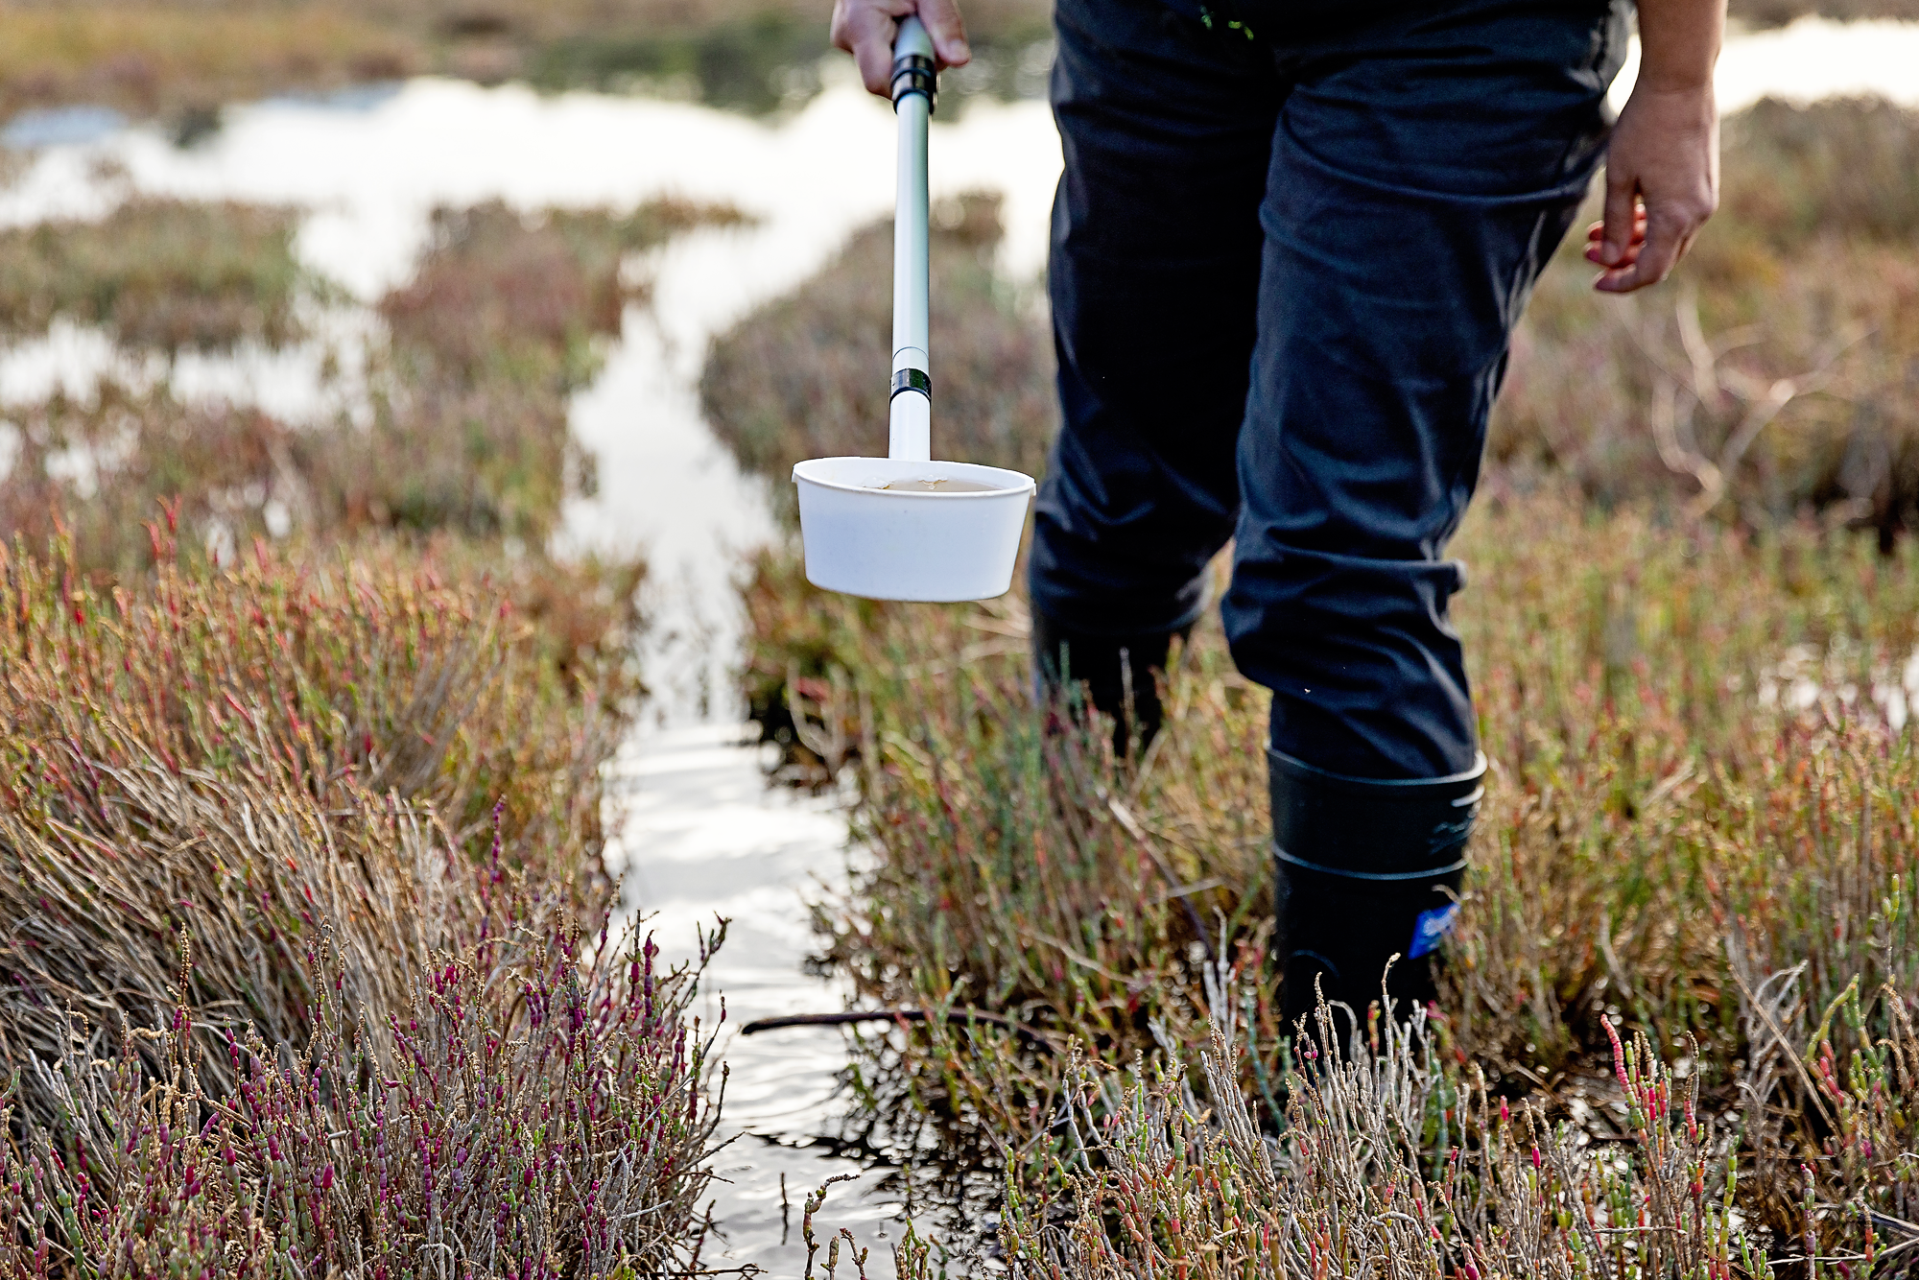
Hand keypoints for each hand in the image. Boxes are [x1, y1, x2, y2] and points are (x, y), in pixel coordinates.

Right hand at [831, 0, 970, 97]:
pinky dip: (900, 45)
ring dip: (910, 52)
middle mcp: (847, 37)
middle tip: (926, 27)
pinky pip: (883, 58)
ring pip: (887, 68)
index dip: (904, 89)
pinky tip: (901, 22)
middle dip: (915, 61)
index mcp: (861, 23)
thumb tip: (960, 61)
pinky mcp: (852, 42)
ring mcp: (846, 41)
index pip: (879, 80)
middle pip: (887, 77)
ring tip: (912, 17)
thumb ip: (945, 24)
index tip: (923, 104)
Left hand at [1587, 83, 1717, 291]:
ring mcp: (1705, 199)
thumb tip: (1609, 259)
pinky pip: (1677, 219)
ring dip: (1633, 242)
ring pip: (1668, 240)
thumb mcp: (1619, 179)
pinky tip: (1624, 214)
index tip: (1595, 281)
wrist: (1681, 84)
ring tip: (1596, 233)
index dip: (1622, 283)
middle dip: (1623, 262)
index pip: (1650, 272)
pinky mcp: (1705, 185)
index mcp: (1676, 218)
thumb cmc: (1645, 128)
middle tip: (1588, 251)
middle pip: (1660, 259)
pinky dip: (1649, 224)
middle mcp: (1699, 214)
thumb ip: (1615, 224)